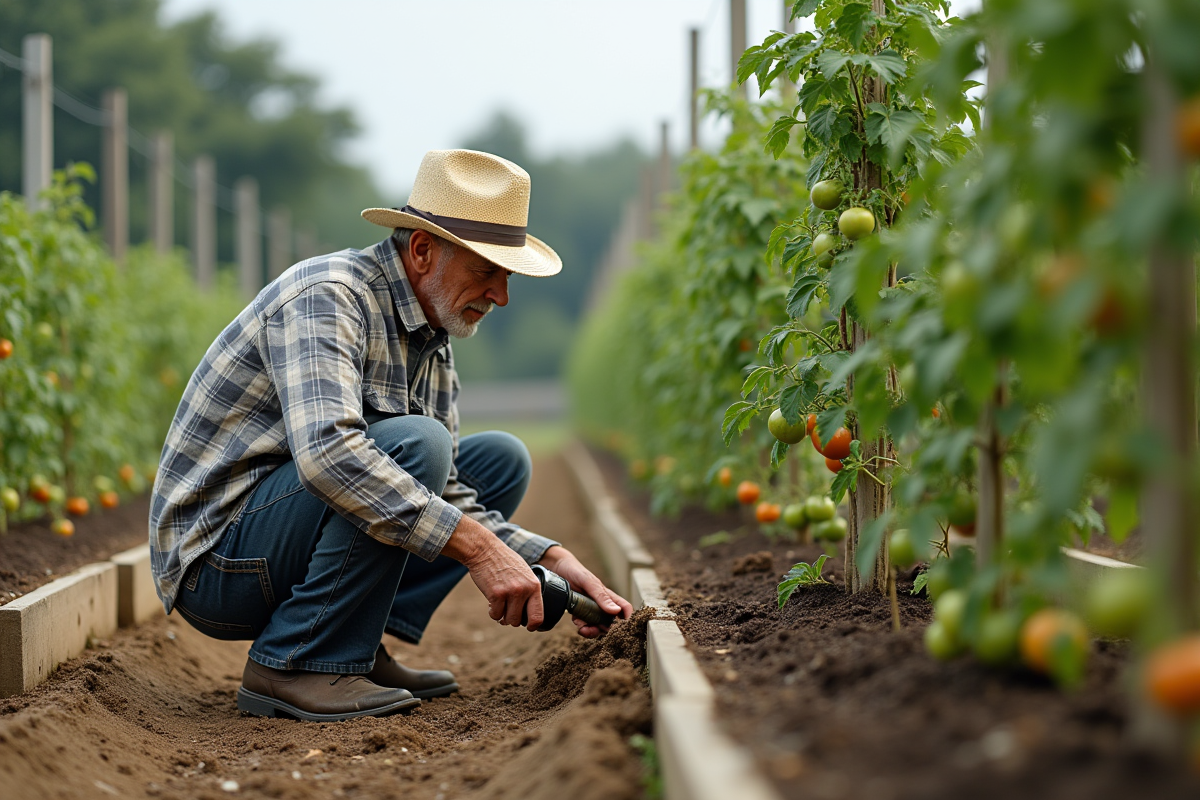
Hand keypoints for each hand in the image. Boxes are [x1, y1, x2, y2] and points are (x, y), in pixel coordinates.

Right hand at [443, 515, 544, 630]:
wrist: (485, 550)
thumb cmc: (504, 561)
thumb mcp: (524, 573)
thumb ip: (529, 590)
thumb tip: (529, 613)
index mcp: (534, 585)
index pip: (539, 615)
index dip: (534, 625)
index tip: (529, 627)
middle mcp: (524, 590)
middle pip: (519, 621)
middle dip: (512, 619)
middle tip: (507, 610)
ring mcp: (510, 592)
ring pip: (507, 620)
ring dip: (502, 616)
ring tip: (500, 605)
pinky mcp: (496, 594)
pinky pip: (495, 615)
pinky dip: (492, 612)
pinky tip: (491, 601)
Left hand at [538, 545, 633, 638]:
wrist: (556, 568)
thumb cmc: (575, 571)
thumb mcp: (588, 581)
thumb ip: (601, 595)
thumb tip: (616, 611)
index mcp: (607, 595)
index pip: (624, 608)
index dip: (626, 618)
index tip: (620, 627)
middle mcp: (601, 603)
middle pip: (610, 622)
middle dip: (603, 629)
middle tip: (592, 629)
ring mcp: (590, 608)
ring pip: (597, 625)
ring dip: (591, 630)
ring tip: (582, 628)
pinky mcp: (579, 611)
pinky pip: (584, 624)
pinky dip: (581, 626)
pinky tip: (575, 621)